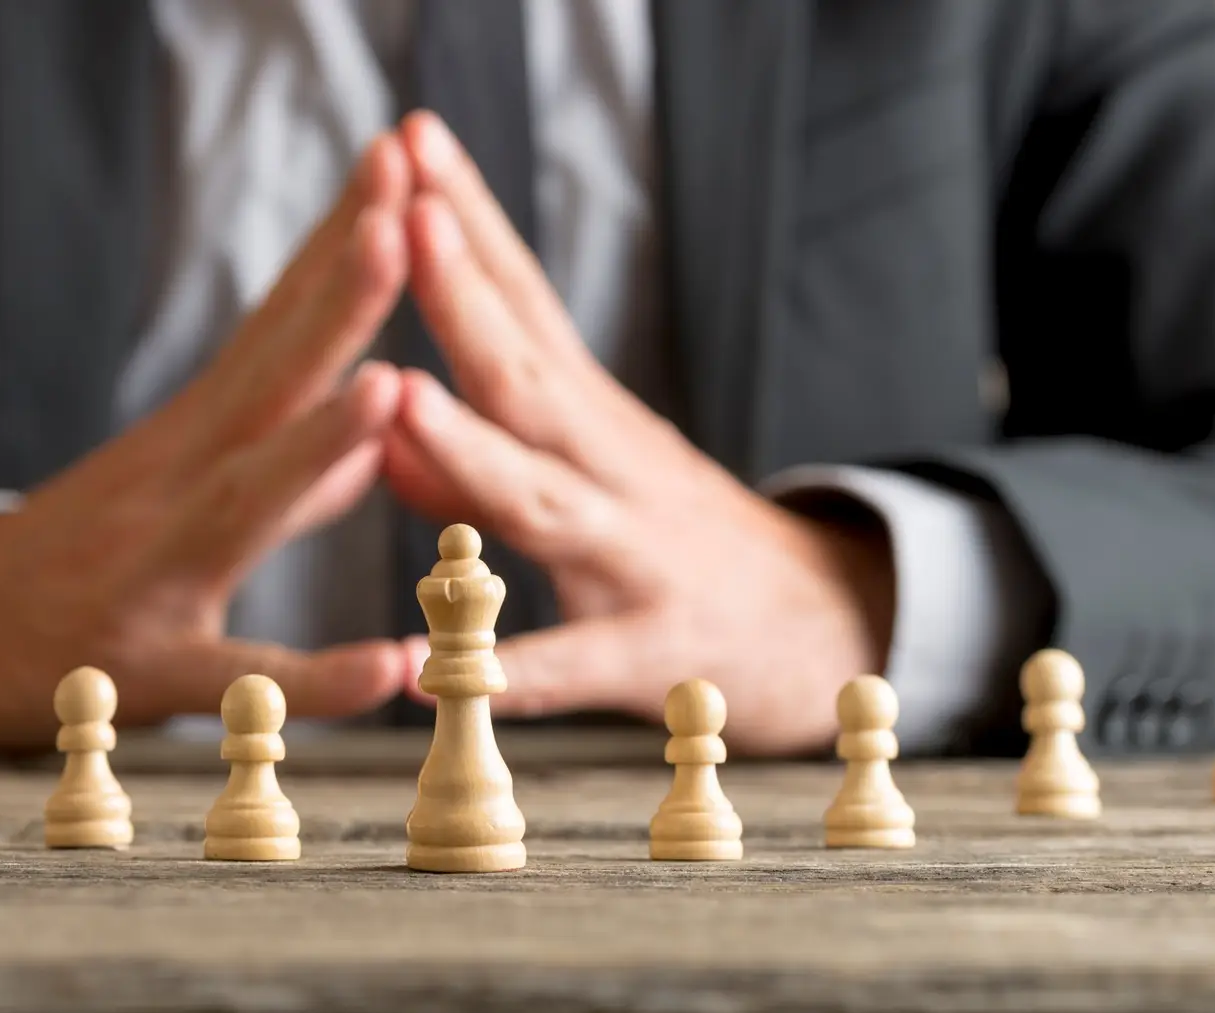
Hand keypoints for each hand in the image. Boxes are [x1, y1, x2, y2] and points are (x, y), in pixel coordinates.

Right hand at [0, 136, 415, 748]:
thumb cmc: (82, 559)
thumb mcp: (179, 495)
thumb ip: (294, 474)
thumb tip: (383, 439)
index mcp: (192, 439)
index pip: (272, 327)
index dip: (334, 249)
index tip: (398, 166)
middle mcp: (172, 487)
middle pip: (261, 381)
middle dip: (335, 297)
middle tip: (403, 213)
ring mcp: (155, 572)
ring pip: (240, 505)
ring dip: (314, 445)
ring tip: (391, 387)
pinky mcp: (149, 670)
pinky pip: (236, 676)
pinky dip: (314, 678)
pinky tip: (392, 664)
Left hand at [384, 113, 892, 753]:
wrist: (831, 632)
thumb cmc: (680, 549)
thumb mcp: (590, 484)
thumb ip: (479, 463)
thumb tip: (384, 429)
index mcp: (591, 421)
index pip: (524, 303)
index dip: (469, 223)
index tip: (409, 139)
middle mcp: (615, 470)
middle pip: (532, 372)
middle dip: (466, 292)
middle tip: (405, 211)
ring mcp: (636, 556)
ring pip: (547, 499)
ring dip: (473, 448)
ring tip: (402, 397)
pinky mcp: (649, 655)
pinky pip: (568, 666)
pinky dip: (502, 668)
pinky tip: (429, 670)